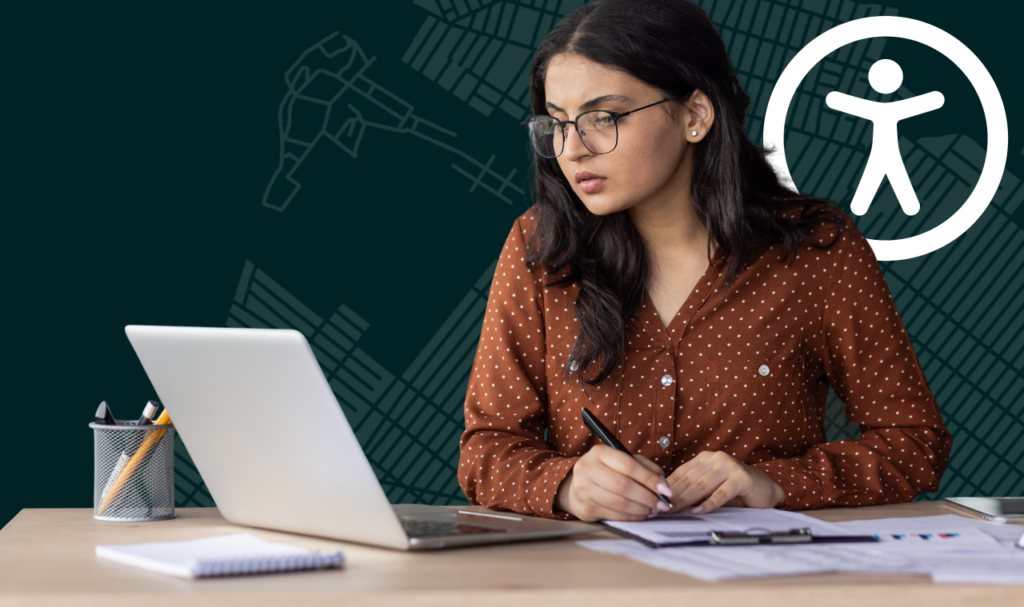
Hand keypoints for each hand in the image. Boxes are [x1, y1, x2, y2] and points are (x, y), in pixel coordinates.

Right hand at [554, 444, 673, 521]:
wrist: (576, 485)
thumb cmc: (606, 471)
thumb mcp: (622, 460)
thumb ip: (644, 467)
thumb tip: (663, 483)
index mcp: (599, 453)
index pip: (628, 465)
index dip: (649, 479)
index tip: (666, 489)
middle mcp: (588, 469)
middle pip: (623, 485)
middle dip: (648, 497)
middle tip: (662, 504)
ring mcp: (584, 489)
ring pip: (619, 503)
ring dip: (642, 509)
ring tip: (654, 510)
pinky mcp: (585, 508)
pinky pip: (614, 515)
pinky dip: (632, 517)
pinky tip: (641, 515)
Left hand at [665, 451, 784, 514]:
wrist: (765, 489)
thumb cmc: (735, 490)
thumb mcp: (711, 487)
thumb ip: (694, 490)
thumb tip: (668, 501)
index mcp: (705, 458)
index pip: (681, 473)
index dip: (667, 487)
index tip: (654, 499)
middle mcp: (716, 458)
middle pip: (689, 479)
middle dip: (673, 495)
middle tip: (659, 508)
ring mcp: (729, 466)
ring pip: (702, 485)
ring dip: (685, 499)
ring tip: (672, 510)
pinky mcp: (741, 477)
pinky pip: (721, 493)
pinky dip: (709, 503)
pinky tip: (698, 511)